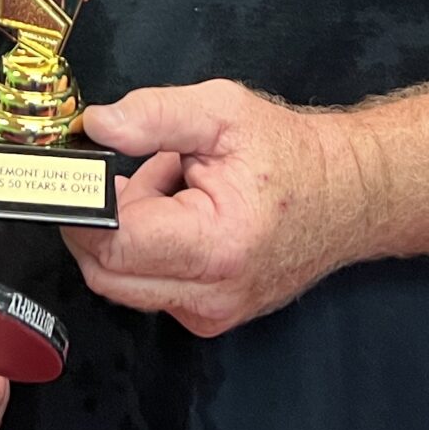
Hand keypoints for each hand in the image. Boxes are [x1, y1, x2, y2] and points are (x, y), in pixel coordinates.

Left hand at [62, 79, 361, 338]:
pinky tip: (181, 212)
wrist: (349, 196)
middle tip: (133, 171)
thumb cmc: (291, 155)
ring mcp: (210, 314)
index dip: (84, 207)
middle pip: (106, 272)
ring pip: (122, 280)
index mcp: (216, 245)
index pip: (114, 245)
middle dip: (103, 218)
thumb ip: (154, 115)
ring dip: (129, 231)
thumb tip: (97, 126)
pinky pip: (148, 286)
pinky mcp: (208, 317)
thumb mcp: (221, 111)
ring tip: (169, 185)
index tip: (79, 171)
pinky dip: (149, 247)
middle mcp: (211, 295)